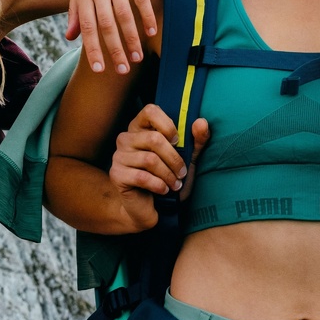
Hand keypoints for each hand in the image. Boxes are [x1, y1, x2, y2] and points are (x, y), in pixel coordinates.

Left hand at [67, 0, 156, 74]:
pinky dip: (146, 14)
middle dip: (114, 49)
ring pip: (124, 13)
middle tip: (122, 70)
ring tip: (137, 57)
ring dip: (131, 37)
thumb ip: (76, 10)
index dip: (93, 48)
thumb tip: (70, 37)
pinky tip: (152, 31)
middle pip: (106, 24)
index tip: (100, 69)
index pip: (87, 26)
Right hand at [109, 104, 210, 229]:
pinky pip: (141, 177)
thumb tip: (201, 122)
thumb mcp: (187, 159)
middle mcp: (126, 138)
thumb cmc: (168, 179)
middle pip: (154, 138)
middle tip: (182, 173)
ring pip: (150, 160)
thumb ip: (196, 141)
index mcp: (141, 128)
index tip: (177, 141)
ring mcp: (119, 156)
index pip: (150, 110)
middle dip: (174, 159)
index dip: (167, 124)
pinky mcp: (117, 174)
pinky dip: (158, 185)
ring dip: (168, 175)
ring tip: (175, 184)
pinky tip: (164, 190)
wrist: (153, 209)